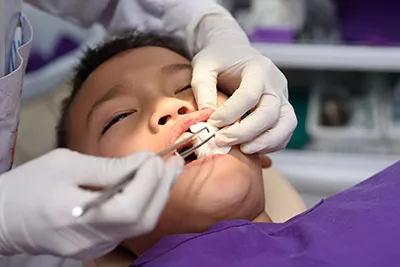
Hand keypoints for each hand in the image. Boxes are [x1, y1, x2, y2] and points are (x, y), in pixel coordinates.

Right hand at [0, 149, 182, 259]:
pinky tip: (150, 186)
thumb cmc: (30, 185)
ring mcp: (95, 247)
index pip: (129, 207)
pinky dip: (145, 204)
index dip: (149, 181)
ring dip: (158, 195)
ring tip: (169, 170)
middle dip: (163, 188)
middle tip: (175, 162)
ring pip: (140, 225)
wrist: (4, 217)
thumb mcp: (66, 164)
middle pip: (142, 220)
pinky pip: (130, 227)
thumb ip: (108, 167)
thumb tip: (144, 162)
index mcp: (76, 217)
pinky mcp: (97, 246)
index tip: (155, 157)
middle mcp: (90, 240)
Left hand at [188, 4, 296, 153]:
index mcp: (258, 68)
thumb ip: (203, 88)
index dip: (231, 113)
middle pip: (270, 113)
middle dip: (246, 132)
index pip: (249, 95)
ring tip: (242, 150)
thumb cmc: (219, 59)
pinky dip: (271, 144)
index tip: (212, 123)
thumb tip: (207, 115)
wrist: (234, 53)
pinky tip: (250, 147)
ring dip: (265, 142)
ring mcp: (282, 98)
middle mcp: (275, 83)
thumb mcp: (204, 66)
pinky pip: (285, 132)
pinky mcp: (282, 111)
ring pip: (286, 124)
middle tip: (222, 141)